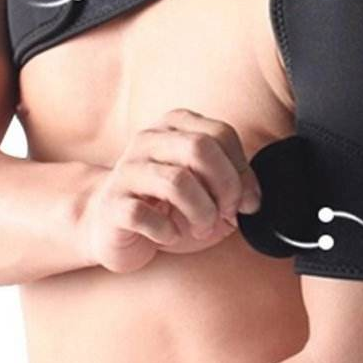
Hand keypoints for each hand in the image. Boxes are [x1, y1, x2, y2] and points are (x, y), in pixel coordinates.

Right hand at [80, 108, 261, 272]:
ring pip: (176, 182)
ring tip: (201, 229)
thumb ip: (230, 183)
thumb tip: (252, 197)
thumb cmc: (164, 206)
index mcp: (174, 126)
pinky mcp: (111, 203)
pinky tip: (169, 236)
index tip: (245, 202)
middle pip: (200, 148)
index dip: (242, 171)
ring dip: (201, 213)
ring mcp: (126, 170)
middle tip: (226, 215)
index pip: (221, 133)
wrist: (110, 225)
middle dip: (225, 188)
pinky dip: (167, 232)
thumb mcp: (203, 188)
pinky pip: (143, 215)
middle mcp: (148, 140)